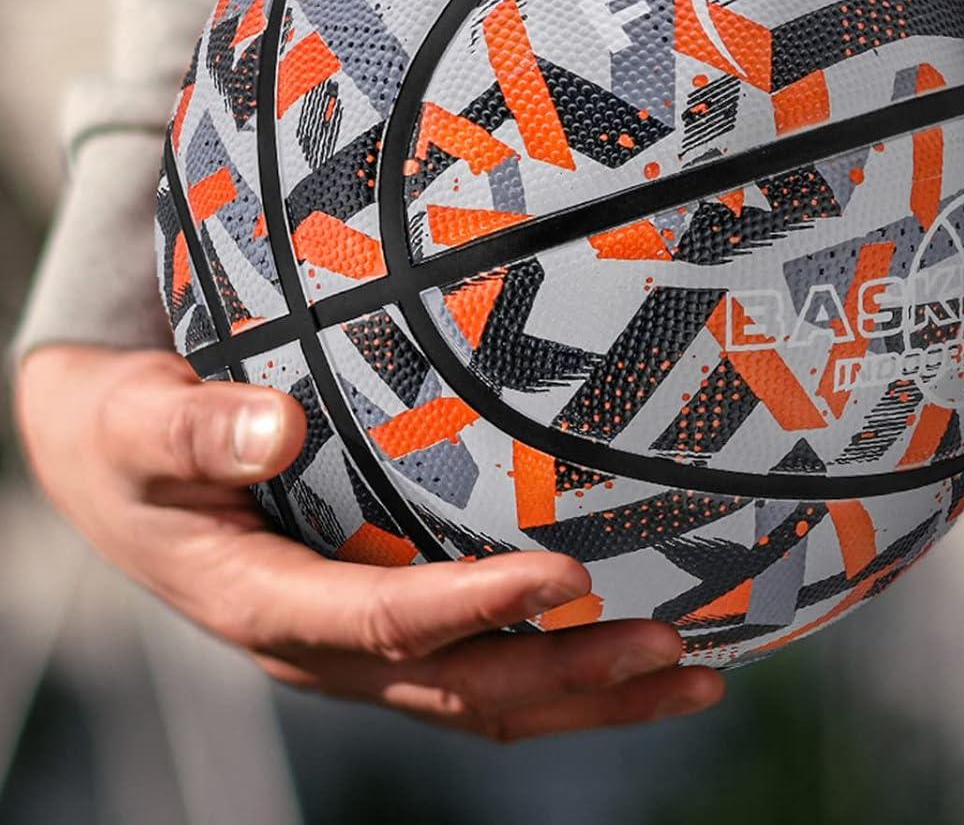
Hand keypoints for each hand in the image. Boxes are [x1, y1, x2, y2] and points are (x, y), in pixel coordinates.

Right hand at [14, 345, 723, 740]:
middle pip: (462, 686)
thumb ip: (194, 430)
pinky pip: (480, 662)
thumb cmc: (128, 436)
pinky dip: (561, 667)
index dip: (481, 605)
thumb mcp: (135, 422)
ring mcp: (357, 647)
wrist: (114, 469)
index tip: (571, 573)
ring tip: (694, 676)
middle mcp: (322, 645)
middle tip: (675, 648)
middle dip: (571, 677)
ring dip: (588, 693)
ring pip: (485, 695)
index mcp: (265, 603)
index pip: (387, 620)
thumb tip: (274, 427)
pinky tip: (636, 644)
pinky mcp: (382, 626)